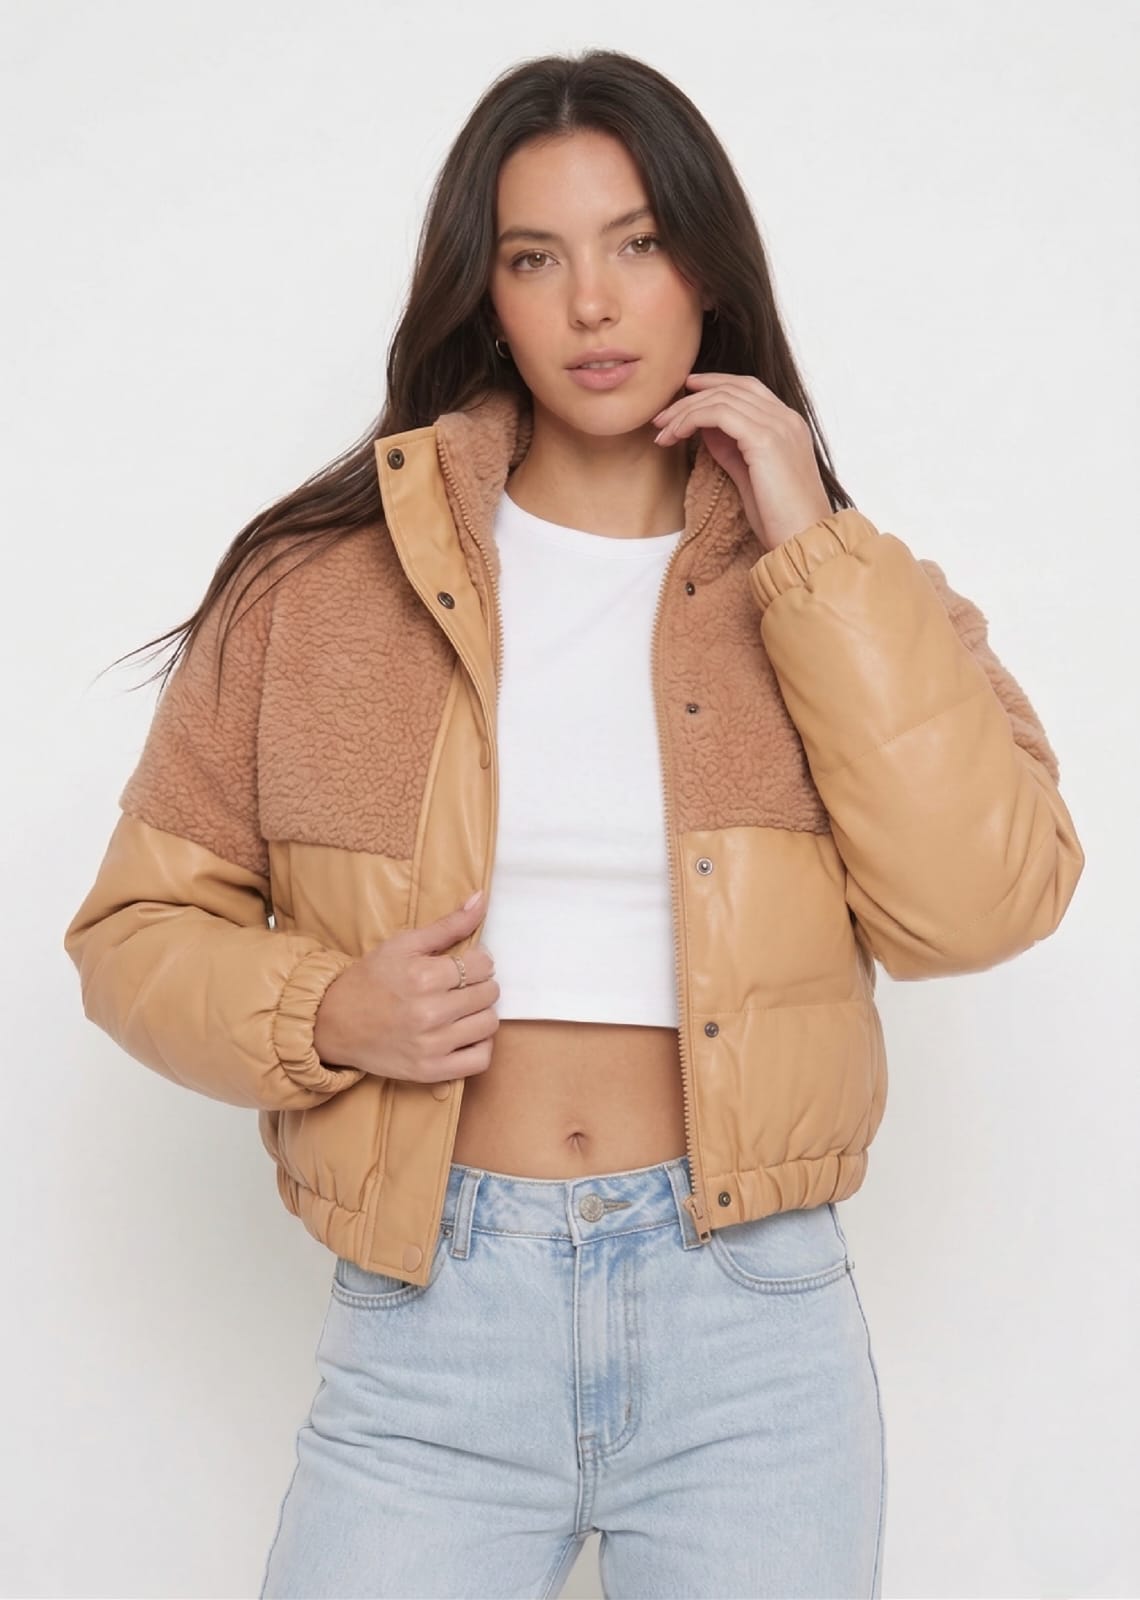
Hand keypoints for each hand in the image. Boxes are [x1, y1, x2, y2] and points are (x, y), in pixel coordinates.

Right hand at [313, 893, 499, 1082]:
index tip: (464, 964)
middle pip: (489, 993)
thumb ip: (447, 924)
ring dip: (481, 1013)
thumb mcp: (404, 944)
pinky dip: (480, 1046)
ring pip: (489, 1023)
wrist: (335, 1023)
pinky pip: (480, 1059)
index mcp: (423, 977)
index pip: (483, 964)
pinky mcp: (431, 1071)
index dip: (478, 960)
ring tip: (462, 1008)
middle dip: (480, 984)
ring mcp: (431, 1045)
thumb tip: (481, 899)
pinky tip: (465, 1034)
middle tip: (460, 986)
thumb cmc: (371, 979)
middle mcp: (429, 1012)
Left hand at [651, 372, 831, 553]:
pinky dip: (691, 419)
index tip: (685, 393)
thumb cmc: (780, 519)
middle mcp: (786, 418)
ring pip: (721, 398)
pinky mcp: (764, 439)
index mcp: (788, 425)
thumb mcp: (750, 476)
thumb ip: (732, 448)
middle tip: (661, 417)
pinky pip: (718, 413)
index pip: (748, 387)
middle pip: (732, 388)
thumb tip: (705, 429)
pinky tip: (675, 435)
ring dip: (685, 412)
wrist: (803, 539)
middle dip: (692, 398)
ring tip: (662, 432)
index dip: (714, 384)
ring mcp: (778, 425)